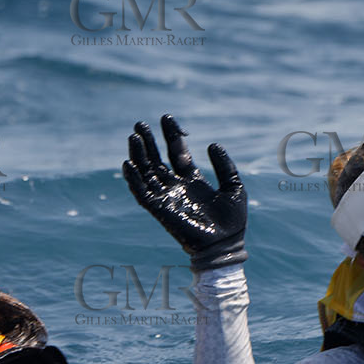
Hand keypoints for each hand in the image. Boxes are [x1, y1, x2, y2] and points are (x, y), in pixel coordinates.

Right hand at [121, 115, 246, 270]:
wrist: (225, 246)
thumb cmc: (232, 221)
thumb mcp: (234, 187)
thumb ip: (225, 166)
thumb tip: (212, 144)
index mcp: (192, 180)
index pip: (177, 152)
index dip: (171, 135)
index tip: (166, 117)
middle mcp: (176, 186)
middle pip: (157, 159)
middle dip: (149, 142)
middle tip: (140, 124)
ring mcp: (167, 197)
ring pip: (146, 173)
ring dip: (138, 155)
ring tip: (133, 137)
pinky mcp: (160, 210)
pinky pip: (142, 193)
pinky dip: (133, 179)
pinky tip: (128, 163)